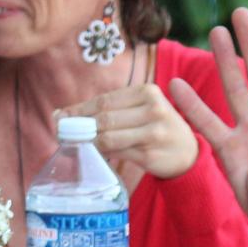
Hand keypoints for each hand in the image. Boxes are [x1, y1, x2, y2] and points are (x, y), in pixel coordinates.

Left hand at [58, 83, 198, 179]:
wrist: (187, 152)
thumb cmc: (156, 126)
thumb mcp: (142, 108)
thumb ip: (111, 108)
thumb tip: (64, 114)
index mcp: (148, 92)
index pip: (105, 100)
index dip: (79, 109)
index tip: (59, 116)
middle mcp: (153, 110)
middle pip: (105, 118)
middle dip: (80, 126)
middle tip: (62, 132)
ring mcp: (153, 133)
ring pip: (108, 137)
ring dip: (88, 141)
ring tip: (75, 143)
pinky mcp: (150, 154)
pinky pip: (117, 153)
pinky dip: (102, 153)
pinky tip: (94, 153)